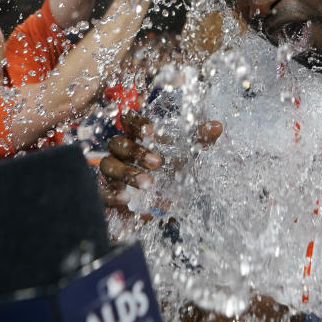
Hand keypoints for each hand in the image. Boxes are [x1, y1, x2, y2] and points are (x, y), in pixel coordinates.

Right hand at [100, 113, 221, 210]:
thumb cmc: (172, 169)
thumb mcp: (188, 154)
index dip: (136, 123)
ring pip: (108, 165)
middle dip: (136, 152)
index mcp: (137, 136)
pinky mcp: (108, 193)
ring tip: (148, 183)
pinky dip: (113, 194)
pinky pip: (103, 191)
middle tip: (158, 163)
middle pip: (117, 143)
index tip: (151, 131)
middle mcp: (121, 151)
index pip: (129, 121)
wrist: (163, 200)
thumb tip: (218, 126)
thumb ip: (200, 139)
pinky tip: (127, 199)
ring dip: (127, 173)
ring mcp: (112, 172)